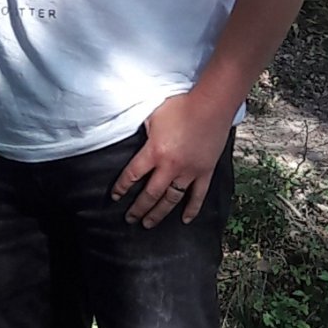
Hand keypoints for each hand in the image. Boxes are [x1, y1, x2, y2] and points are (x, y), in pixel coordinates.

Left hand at [110, 92, 231, 227]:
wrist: (212, 104)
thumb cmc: (182, 105)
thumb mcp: (154, 115)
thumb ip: (144, 131)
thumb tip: (137, 138)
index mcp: (155, 152)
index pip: (133, 175)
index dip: (122, 188)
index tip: (116, 196)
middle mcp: (170, 166)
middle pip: (150, 194)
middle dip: (138, 209)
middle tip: (130, 219)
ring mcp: (189, 171)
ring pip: (171, 199)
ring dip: (159, 213)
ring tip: (149, 223)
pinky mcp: (205, 171)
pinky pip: (198, 195)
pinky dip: (192, 209)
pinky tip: (185, 220)